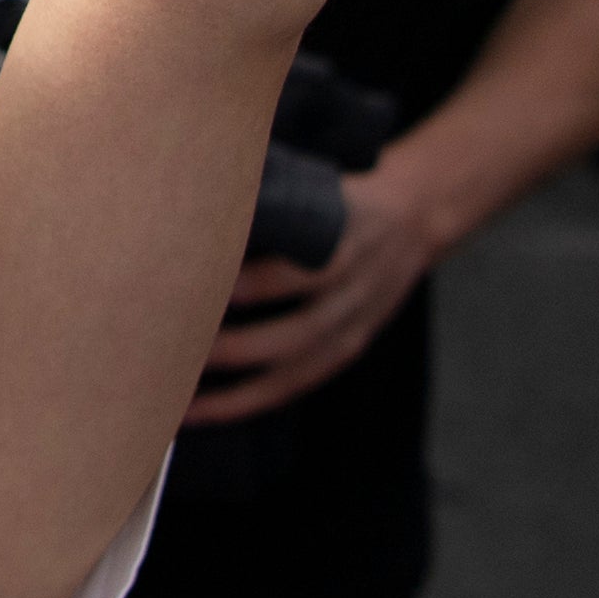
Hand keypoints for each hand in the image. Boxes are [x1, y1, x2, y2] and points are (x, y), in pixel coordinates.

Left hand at [188, 148, 464, 425]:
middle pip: (301, 331)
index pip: (302, 271)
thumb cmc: (342, 198)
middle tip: (183, 351)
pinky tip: (213, 409)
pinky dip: (255, 399)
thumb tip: (199, 202)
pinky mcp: (351, 346)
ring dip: (241, 391)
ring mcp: (356, 324)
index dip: (260, 286)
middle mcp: (356, 288)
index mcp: (349, 240)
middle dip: (239, 347)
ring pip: (299, 368)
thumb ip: (275, 200)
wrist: (416, 218)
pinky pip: (301, 382)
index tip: (210, 293)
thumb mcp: (322, 188)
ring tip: (186, 399)